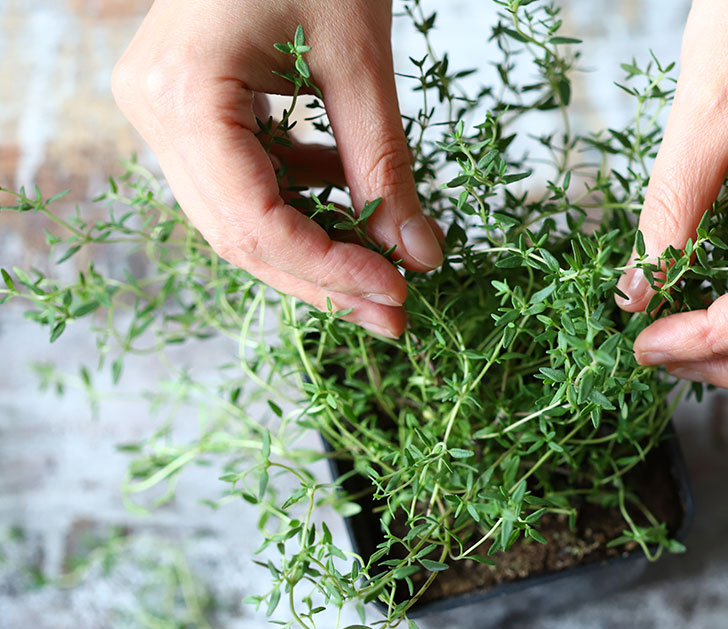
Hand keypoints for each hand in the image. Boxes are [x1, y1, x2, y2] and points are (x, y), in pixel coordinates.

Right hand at [112, 0, 442, 337]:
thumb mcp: (360, 62)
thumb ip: (387, 165)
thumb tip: (421, 257)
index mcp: (183, 94)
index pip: (253, 222)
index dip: (330, 271)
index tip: (398, 295)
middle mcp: (151, 109)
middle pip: (238, 234)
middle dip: (324, 278)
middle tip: (396, 312)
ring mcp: (159, 108)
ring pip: (237, 217)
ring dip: (315, 248)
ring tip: (386, 270)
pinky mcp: (183, 105)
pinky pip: (240, 179)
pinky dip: (299, 200)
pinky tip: (350, 202)